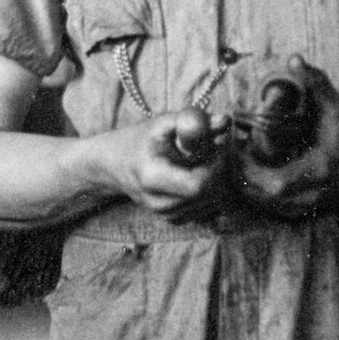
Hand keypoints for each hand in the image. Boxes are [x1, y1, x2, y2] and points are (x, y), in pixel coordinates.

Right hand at [103, 108, 231, 218]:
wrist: (114, 166)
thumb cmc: (141, 140)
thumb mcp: (162, 123)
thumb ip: (192, 120)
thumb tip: (224, 121)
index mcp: (152, 178)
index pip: (199, 185)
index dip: (215, 164)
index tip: (215, 143)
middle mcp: (159, 203)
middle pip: (209, 193)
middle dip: (218, 168)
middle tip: (213, 147)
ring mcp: (167, 215)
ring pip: (212, 201)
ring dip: (217, 178)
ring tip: (203, 158)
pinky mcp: (175, 220)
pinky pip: (207, 208)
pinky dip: (211, 190)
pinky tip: (199, 173)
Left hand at [235, 56, 338, 216]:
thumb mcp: (334, 103)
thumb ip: (316, 81)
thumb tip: (294, 59)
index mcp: (319, 170)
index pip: (276, 184)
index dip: (250, 171)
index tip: (237, 148)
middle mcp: (313, 195)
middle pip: (263, 198)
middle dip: (241, 175)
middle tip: (229, 150)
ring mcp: (307, 206)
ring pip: (263, 205)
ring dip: (245, 183)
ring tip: (237, 157)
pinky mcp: (302, 210)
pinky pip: (269, 207)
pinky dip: (254, 190)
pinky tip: (249, 168)